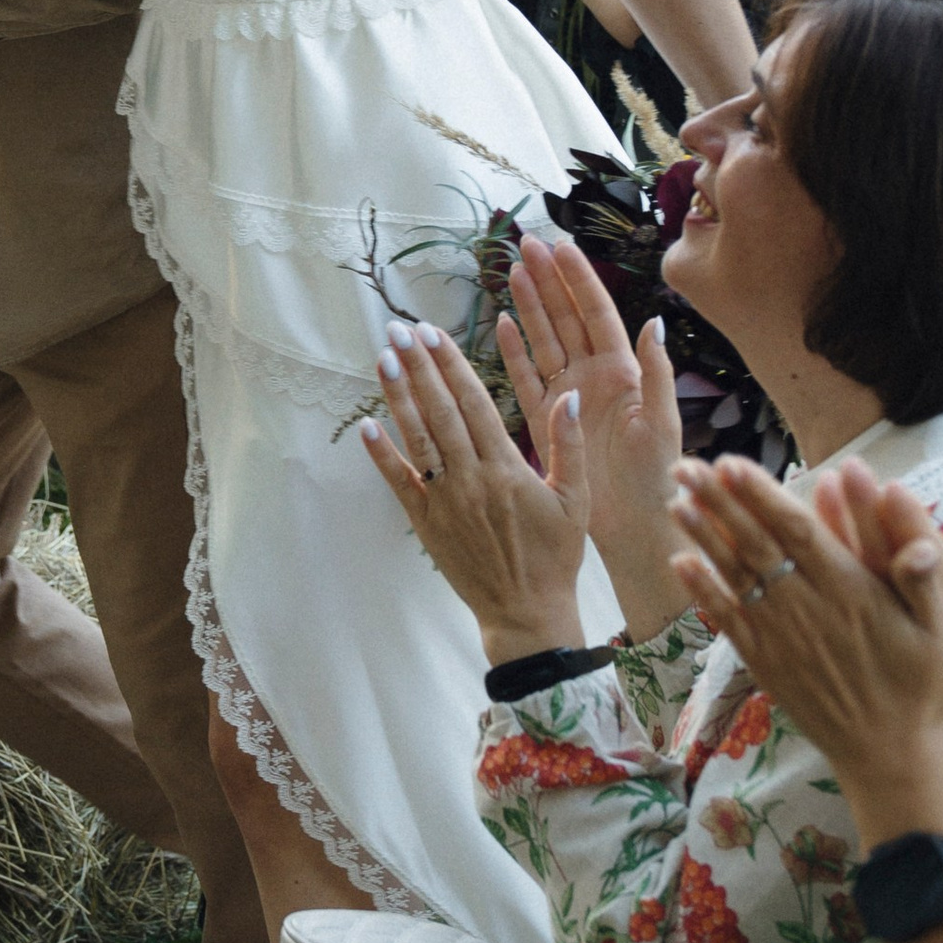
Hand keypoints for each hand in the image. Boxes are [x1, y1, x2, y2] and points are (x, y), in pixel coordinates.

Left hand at [358, 314, 587, 660]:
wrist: (526, 612)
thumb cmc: (556, 556)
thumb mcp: (577, 500)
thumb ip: (570, 444)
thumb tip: (571, 395)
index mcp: (508, 469)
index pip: (474, 403)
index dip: (452, 365)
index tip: (435, 333)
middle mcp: (471, 480)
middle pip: (440, 412)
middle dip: (420, 367)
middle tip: (400, 330)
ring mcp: (445, 502)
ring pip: (417, 439)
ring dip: (398, 397)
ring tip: (384, 359)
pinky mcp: (427, 524)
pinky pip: (400, 484)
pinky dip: (382, 455)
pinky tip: (365, 425)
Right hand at [505, 235, 686, 634]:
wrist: (635, 525)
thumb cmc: (657, 477)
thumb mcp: (662, 423)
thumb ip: (657, 372)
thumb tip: (655, 322)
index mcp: (623, 372)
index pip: (596, 314)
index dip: (577, 280)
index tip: (560, 247)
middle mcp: (594, 377)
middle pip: (566, 318)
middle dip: (547, 280)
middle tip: (526, 244)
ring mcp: (568, 396)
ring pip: (544, 340)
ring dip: (529, 305)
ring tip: (510, 271)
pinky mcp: (547, 420)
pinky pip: (527, 377)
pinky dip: (515, 351)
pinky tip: (502, 324)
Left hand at [665, 454, 942, 839]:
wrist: (895, 759)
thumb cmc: (927, 688)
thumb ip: (920, 571)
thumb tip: (906, 516)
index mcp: (851, 592)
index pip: (796, 531)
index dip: (761, 495)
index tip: (732, 463)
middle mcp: (809, 611)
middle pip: (756, 545)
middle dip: (720, 503)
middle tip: (687, 466)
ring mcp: (783, 640)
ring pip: (736, 577)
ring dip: (704, 537)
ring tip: (675, 499)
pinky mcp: (769, 666)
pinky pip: (729, 621)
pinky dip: (704, 591)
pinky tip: (681, 563)